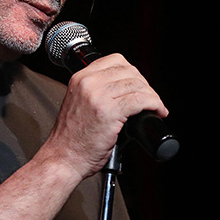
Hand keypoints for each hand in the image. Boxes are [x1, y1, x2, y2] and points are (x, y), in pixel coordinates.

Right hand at [42, 53, 167, 177]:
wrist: (63, 158)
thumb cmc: (71, 139)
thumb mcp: (79, 103)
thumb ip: (97, 92)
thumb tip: (125, 90)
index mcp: (80, 78)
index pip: (116, 61)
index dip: (133, 72)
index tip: (139, 85)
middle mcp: (88, 83)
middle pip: (130, 71)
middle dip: (145, 85)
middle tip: (150, 99)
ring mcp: (98, 96)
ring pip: (138, 85)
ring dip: (152, 96)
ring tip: (156, 107)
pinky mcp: (109, 111)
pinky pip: (141, 100)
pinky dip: (154, 104)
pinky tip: (157, 111)